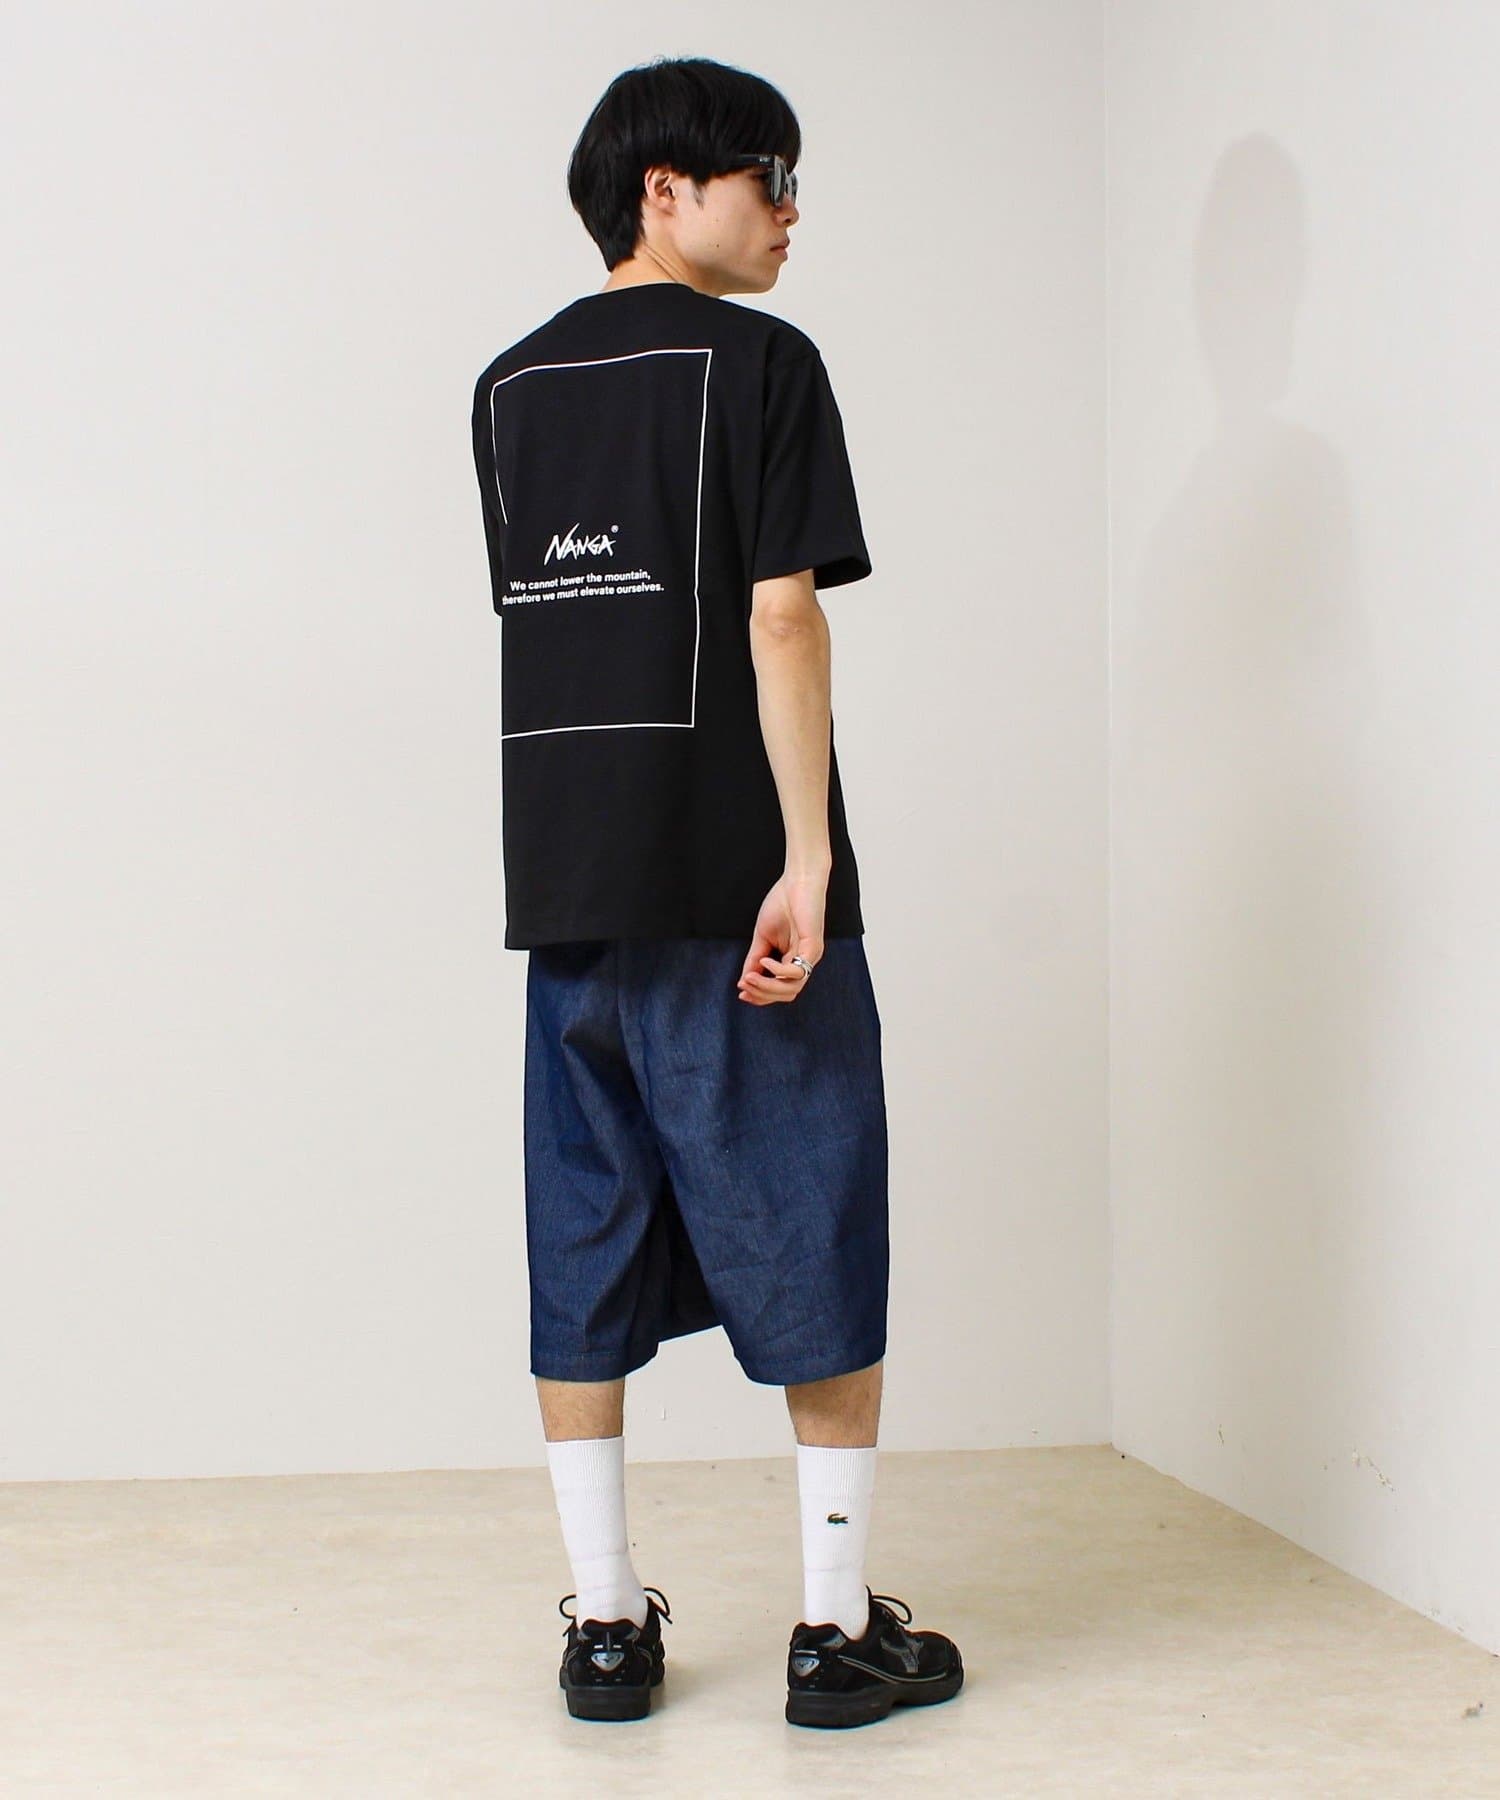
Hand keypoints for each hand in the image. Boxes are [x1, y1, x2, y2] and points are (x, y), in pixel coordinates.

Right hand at [736, 871, 825, 1004]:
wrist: (798, 879)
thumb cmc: (783, 903)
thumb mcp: (762, 936)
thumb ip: (755, 959)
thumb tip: (745, 981)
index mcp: (794, 959)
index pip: (781, 989)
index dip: (761, 995)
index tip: (741, 992)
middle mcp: (805, 961)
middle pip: (787, 994)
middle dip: (762, 995)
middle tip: (744, 988)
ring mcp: (811, 955)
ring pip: (792, 988)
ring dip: (767, 987)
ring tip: (750, 978)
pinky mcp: (813, 946)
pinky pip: (797, 971)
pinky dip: (778, 970)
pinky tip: (765, 961)